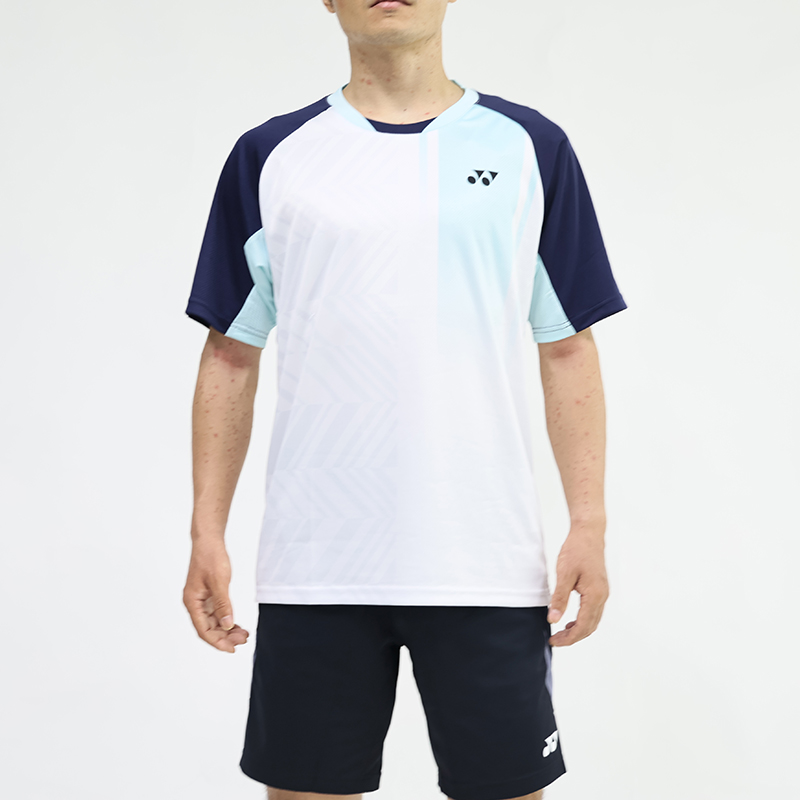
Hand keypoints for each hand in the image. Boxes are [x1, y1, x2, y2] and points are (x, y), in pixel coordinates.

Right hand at [183, 540, 248, 652]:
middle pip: (208, 628)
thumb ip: (223, 604)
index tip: (231, 649)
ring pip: (213, 622)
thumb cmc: (210, 557)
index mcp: (192, 602)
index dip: (217, 642)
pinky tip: (236, 624)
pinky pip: (216, 613)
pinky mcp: (208, 594)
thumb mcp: (219, 581)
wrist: (209, 541)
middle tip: (242, 640)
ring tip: (243, 634)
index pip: (203, 630)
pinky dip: (226, 619)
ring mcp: (201, 599)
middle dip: (225, 637)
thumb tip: (226, 625)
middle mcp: (194, 603)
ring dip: (227, 630)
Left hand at [547, 528, 608, 646]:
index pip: (583, 626)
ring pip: (593, 620)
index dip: (569, 637)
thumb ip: (560, 598)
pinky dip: (583, 620)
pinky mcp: (600, 588)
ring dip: (579, 629)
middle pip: (590, 627)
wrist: (588, 533)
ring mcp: (603, 592)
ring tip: (561, 632)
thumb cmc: (577, 550)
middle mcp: (602, 596)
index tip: (554, 641)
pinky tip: (571, 619)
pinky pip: (593, 611)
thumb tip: (554, 619)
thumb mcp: (564, 574)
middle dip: (573, 637)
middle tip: (556, 640)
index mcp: (595, 595)